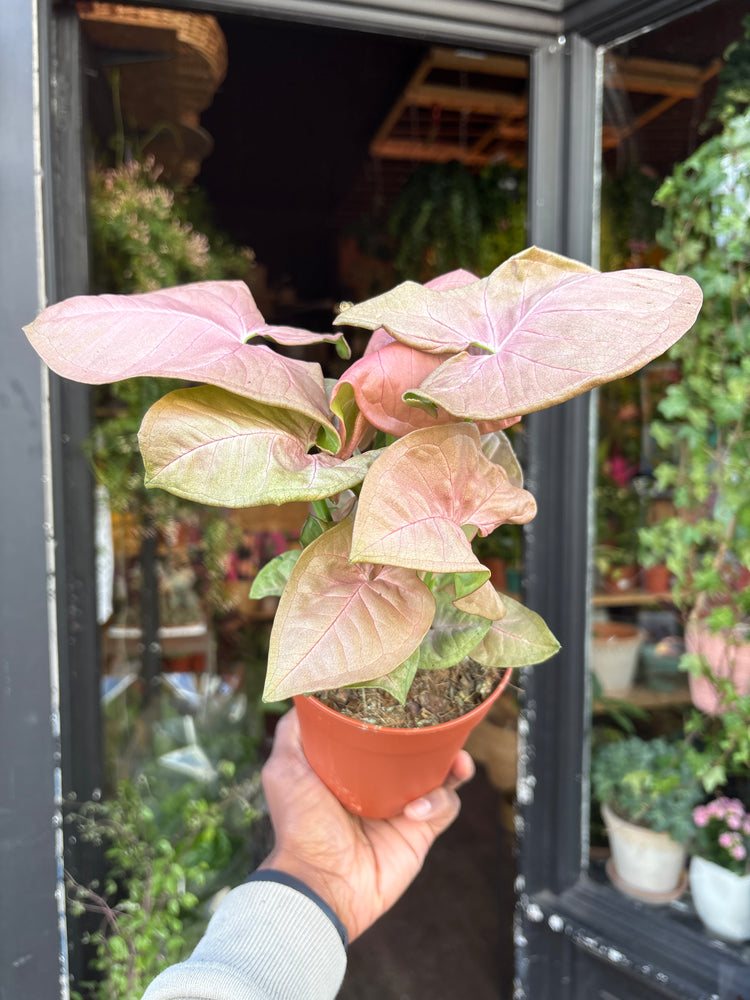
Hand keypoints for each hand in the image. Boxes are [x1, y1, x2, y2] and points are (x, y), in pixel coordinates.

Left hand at [258, 707, 474, 941]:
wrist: (320, 882)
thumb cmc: (299, 823)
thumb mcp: (284, 768)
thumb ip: (294, 731)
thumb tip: (306, 692)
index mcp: (351, 766)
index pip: (382, 731)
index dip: (398, 714)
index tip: (410, 695)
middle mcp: (379, 783)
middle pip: (417, 749)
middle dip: (436, 735)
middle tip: (446, 722)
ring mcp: (402, 807)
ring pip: (441, 775)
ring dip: (452, 765)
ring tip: (457, 761)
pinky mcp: (420, 832)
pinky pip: (445, 807)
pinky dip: (437, 801)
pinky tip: (415, 808)